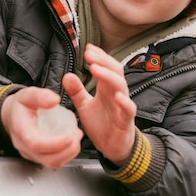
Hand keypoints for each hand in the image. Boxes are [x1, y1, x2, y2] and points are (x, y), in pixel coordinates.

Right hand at [1, 87, 82, 167]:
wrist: (12, 115)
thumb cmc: (21, 105)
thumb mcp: (28, 94)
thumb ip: (41, 96)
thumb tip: (54, 100)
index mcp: (21, 129)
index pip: (36, 144)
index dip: (54, 143)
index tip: (69, 137)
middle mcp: (24, 145)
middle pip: (46, 158)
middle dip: (67, 150)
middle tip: (77, 135)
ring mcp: (30, 153)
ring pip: (51, 163)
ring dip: (68, 154)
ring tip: (76, 138)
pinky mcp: (37, 157)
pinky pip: (53, 162)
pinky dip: (66, 156)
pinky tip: (72, 144)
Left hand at [63, 44, 136, 164]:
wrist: (113, 147)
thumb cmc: (102, 124)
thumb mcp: (84, 106)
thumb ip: (76, 91)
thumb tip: (67, 75)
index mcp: (106, 89)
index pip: (106, 66)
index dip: (99, 56)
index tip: (87, 48)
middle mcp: (116, 93)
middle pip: (115, 71)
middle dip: (103, 61)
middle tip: (89, 55)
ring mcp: (123, 106)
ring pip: (121, 86)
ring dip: (109, 76)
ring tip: (96, 69)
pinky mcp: (126, 120)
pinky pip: (129, 109)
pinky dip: (124, 102)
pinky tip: (117, 96)